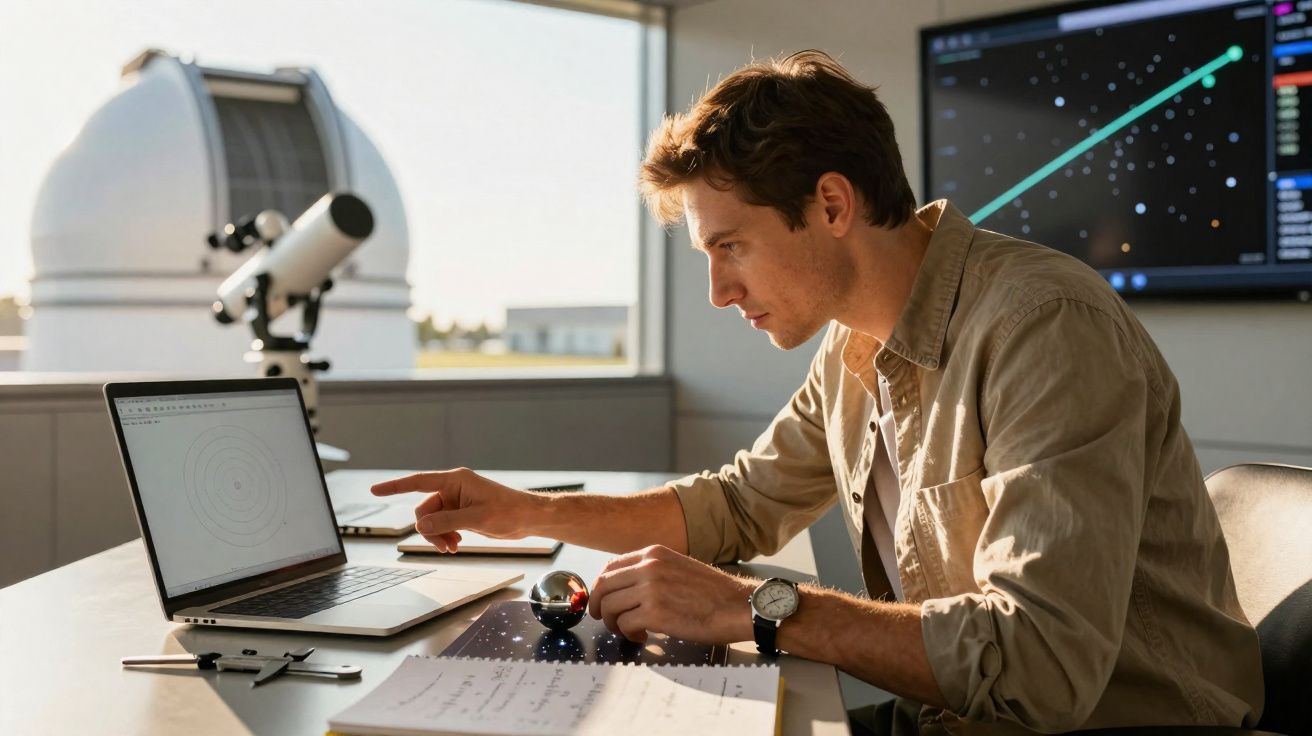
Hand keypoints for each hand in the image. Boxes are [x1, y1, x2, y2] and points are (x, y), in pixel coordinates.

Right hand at [371, 468, 540, 551]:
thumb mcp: (477, 519)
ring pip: (432, 520)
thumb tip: (421, 525)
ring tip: (453, 546)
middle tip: (445, 545)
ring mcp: (457, 501)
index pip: (418, 482)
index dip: (395, 487)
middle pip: (424, 509)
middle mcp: (453, 488)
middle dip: (430, 529)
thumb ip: (447, 521)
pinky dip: (446, 535)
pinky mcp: (462, 513)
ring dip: (438, 535)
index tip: (375, 490)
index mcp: (455, 480)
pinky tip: (456, 543)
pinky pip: (443, 525)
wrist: (527, 518)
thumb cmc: (509, 511)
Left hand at [588, 544, 755, 644]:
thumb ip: (652, 571)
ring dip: (614, 622)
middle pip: (603, 586)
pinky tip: (642, 636)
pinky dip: (628, 633)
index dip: (601, 586)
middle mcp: (649, 567)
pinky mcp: (655, 613)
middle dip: (598, 605)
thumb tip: (627, 587)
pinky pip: (624, 624)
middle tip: (604, 618)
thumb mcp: (678, 567)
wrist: (739, 606)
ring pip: (610, 606)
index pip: (610, 566)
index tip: (602, 599)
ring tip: (628, 629)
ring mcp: (650, 589)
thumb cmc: (714, 593)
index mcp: (654, 553)